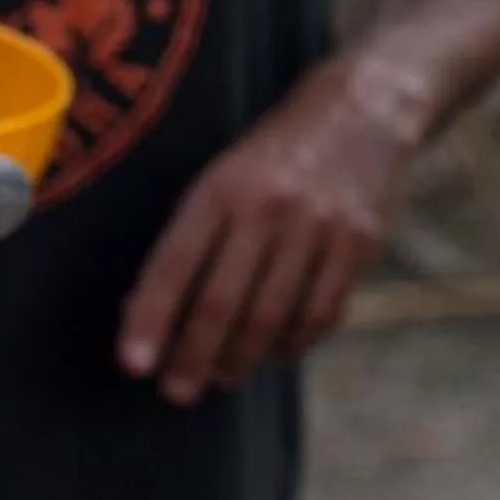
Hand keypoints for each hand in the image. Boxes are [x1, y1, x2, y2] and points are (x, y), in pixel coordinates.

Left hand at [118, 60, 421, 405]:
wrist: (366, 108)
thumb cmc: (270, 159)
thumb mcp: (219, 179)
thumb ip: (187, 241)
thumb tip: (139, 314)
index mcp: (222, 188)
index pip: (175, 266)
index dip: (150, 320)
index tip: (133, 365)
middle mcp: (271, 207)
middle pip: (221, 304)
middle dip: (192, 357)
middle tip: (176, 391)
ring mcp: (321, 226)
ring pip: (270, 318)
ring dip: (239, 360)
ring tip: (220, 376)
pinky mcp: (361, 243)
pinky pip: (320, 314)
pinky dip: (291, 344)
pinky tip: (272, 353)